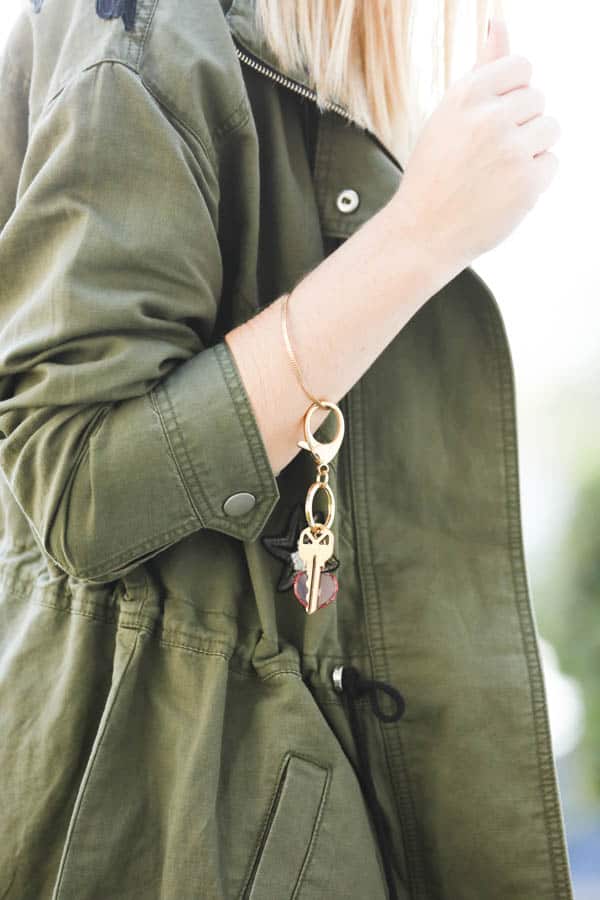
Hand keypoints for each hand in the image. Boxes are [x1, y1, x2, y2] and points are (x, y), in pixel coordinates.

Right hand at [391, 16, 561, 268]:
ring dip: (532, 149)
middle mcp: (489, 118)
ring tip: (498, 172)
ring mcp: (510, 151)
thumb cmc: (435, 173)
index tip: (491, 121)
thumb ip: (482, 70)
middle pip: (538, 99)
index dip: (511, 95)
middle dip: (521, 125)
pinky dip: (534, 179)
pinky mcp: (527, 183)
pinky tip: (504, 191)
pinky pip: (552, 163)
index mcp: (466, 95)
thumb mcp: (449, 115)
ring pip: (550, 129)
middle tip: (488, 156)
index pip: (521, 68)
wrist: (422, 233)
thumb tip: (499, 23)